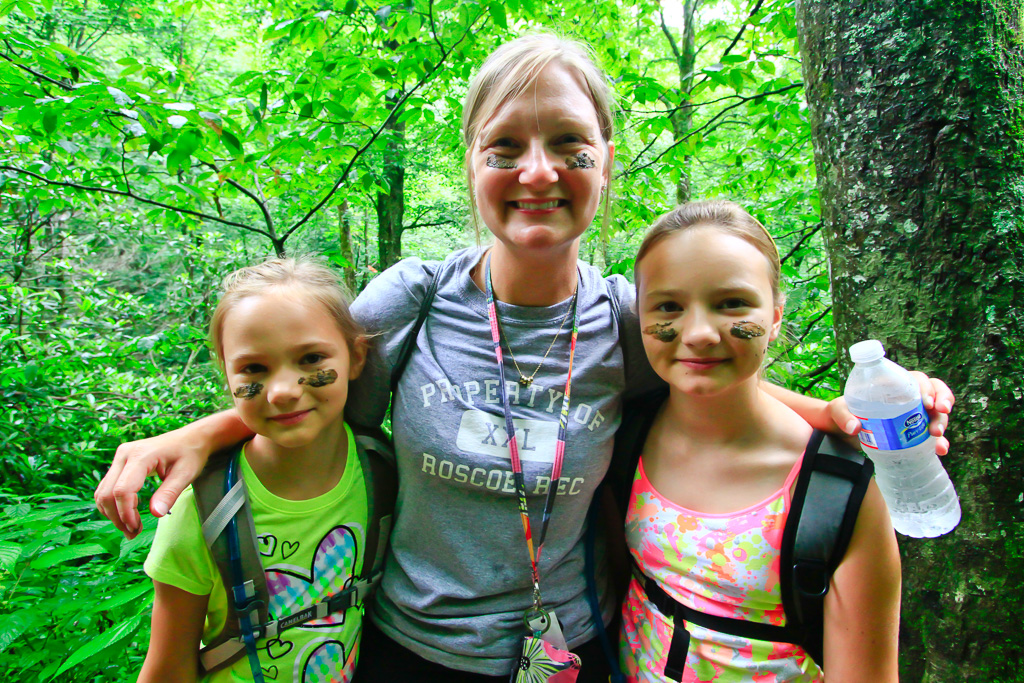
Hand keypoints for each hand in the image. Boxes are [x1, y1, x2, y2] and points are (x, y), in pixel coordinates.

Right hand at [94, 428, 206, 538]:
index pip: (123, 490)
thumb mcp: (185, 475)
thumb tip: (156, 514)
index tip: (137, 528)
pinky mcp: (120, 463)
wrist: (190, 438)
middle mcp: (124, 454)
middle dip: (117, 517)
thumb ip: (169, 494)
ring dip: (113, 513)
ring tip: (131, 528)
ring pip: (103, 492)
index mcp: (141, 455)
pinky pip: (108, 487)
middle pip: (107, 493)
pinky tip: (127, 516)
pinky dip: (113, 505)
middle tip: (133, 533)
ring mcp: (120, 457)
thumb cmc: (190, 454)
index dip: (126, 513)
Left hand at [827, 372, 954, 454]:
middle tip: (940, 413)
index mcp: (892, 385)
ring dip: (942, 422)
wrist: (840, 433)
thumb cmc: (841, 413)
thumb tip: (855, 428)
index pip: (917, 380)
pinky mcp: (914, 432)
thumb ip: (843, 416)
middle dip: (942, 401)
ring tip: (937, 436)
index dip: (927, 388)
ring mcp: (913, 415)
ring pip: (937, 413)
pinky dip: (940, 441)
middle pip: (934, 393)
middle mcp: (907, 398)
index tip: (926, 401)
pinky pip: (932, 435)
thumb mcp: (837, 411)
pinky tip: (941, 450)